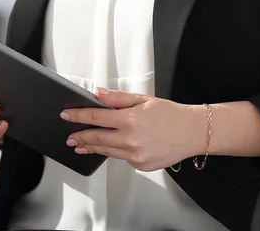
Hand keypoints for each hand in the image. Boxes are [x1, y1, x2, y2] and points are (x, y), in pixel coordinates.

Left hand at [61, 89, 203, 171]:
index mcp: (130, 119)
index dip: (79, 116)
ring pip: (107, 151)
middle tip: (70, 137)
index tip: (67, 115)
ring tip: (81, 145)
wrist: (192, 132)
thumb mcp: (143, 99)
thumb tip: (98, 94)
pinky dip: (115, 151)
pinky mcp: (141, 165)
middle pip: (97, 138)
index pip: (97, 117)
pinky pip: (122, 158)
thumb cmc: (170, 114)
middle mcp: (131, 140)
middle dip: (80, 137)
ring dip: (92, 147)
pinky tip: (113, 146)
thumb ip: (118, 98)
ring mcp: (135, 155)